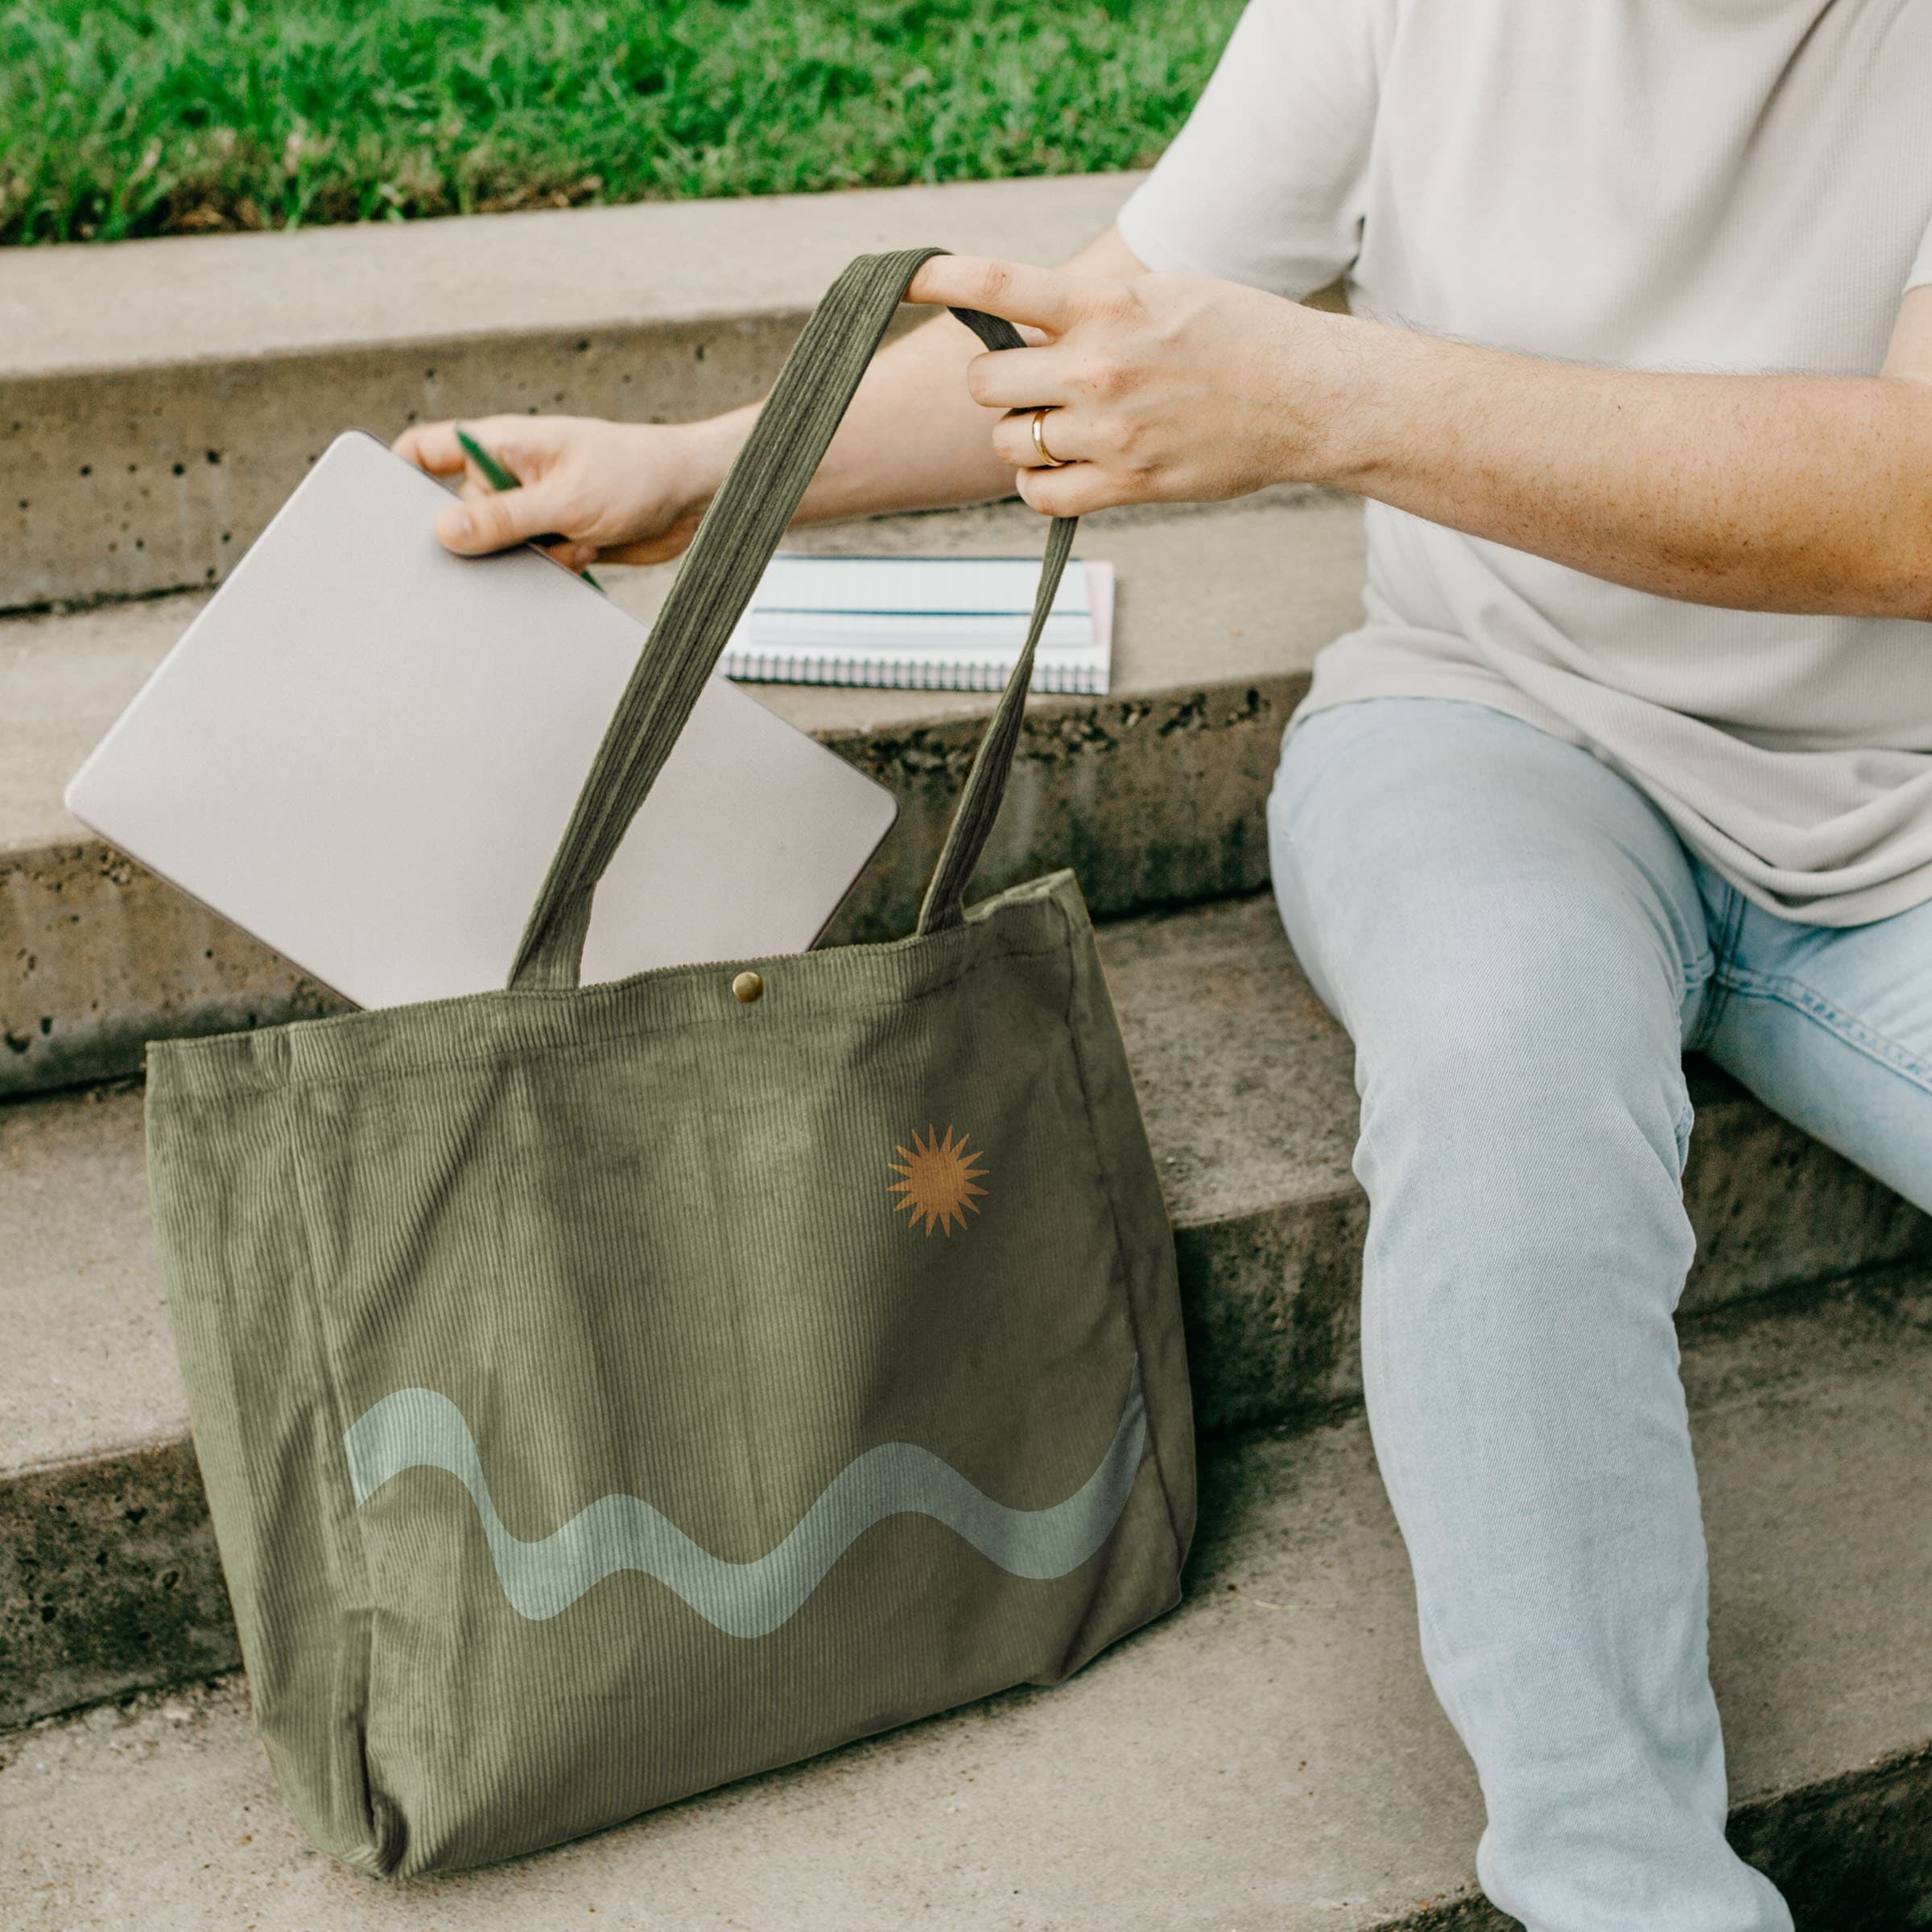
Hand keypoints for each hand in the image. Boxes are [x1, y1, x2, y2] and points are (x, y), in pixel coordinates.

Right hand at [392, 414, 725, 569]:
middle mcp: (512, 474)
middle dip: (482, 539)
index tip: (387, 510)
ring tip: (568, 542)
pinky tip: (583, 553)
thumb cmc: (637, 474)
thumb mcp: (564, 499)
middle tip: (515, 543)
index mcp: (502, 444)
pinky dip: (553, 566)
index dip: (400, 475)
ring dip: (527, 558)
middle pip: (461, 514)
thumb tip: (444, 531)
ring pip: (500, 547)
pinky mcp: (560, 536)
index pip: (427, 449)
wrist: (695, 497)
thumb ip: (503, 518)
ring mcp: (535, 506)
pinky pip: (534, 563)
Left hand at [905, 256, 1361, 515]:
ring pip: (1010, 442)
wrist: (1307, 398)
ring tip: (1064, 425)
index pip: (1001, 286)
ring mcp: (1111, 432)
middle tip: (1033, 384)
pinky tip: (1068, 467)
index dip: (940, 280)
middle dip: (998, 385)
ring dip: (1021, 437)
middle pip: (986, 383)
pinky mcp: (1128, 484)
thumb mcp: (1162, 293)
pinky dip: (1041, 485)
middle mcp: (1100, 367)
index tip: (903, 279)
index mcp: (1107, 305)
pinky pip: (1041, 495)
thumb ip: (1089, 307)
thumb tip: (1021, 320)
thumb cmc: (1236, 337)